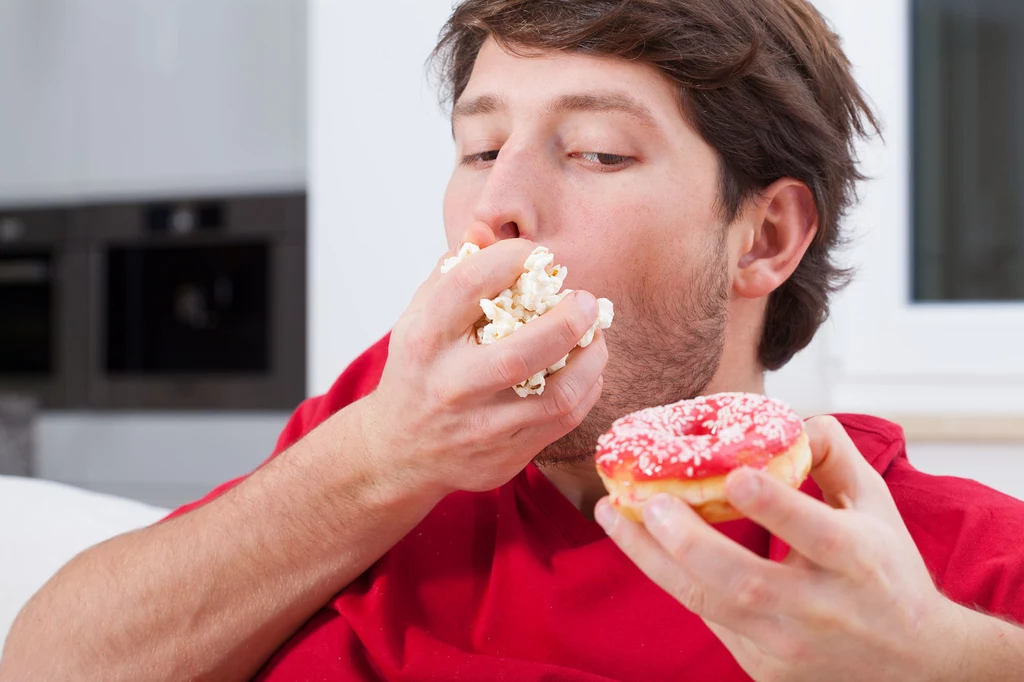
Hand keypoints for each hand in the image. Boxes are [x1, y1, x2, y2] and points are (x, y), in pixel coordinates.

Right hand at [361, 224, 607, 494]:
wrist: (398, 451)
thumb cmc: (419, 369)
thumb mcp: (420, 317)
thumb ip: (453, 273)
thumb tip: (486, 229)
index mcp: (423, 339)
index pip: (469, 285)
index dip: (511, 259)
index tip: (536, 255)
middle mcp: (449, 385)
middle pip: (521, 353)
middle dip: (567, 320)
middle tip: (586, 300)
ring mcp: (479, 427)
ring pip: (555, 395)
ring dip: (590, 359)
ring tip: (596, 335)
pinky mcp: (504, 455)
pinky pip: (563, 420)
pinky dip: (587, 388)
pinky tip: (587, 369)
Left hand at [596, 416, 965, 681]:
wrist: (912, 664)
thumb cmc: (887, 570)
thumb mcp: (876, 506)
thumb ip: (834, 456)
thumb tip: (789, 419)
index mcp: (858, 562)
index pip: (816, 533)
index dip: (774, 506)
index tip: (734, 475)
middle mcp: (822, 610)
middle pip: (745, 582)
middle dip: (689, 541)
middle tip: (647, 500)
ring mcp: (787, 645)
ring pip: (708, 604)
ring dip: (652, 558)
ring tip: (613, 515)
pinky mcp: (763, 667)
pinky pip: (707, 616)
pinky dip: (673, 577)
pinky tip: (642, 543)